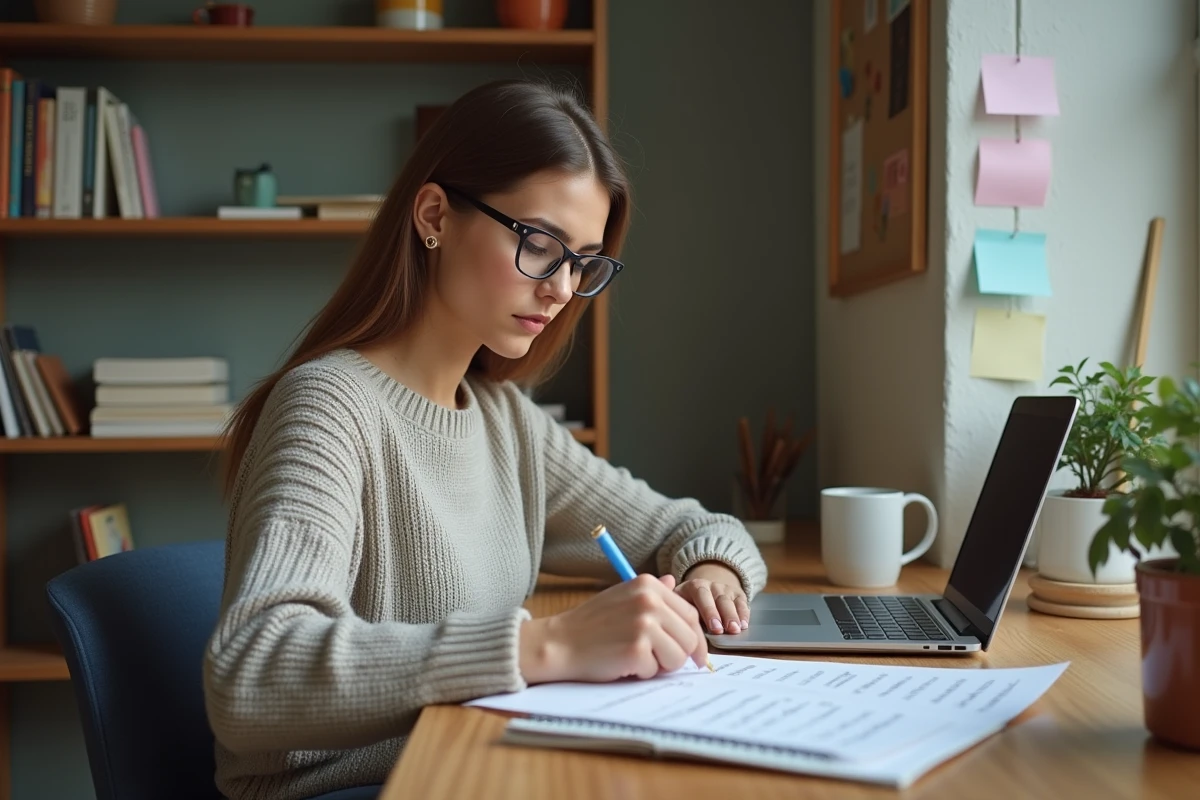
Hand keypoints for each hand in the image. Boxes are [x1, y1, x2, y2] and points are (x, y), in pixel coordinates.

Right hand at [519, 574, 708, 684]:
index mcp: (648, 584)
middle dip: (679, 655)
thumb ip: (651, 593)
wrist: (559, 642)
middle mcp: (649, 600)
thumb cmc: (591, 624)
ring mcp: (644, 624)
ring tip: (636, 658)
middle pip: (690, 637)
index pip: (690, 614)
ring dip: (660, 666)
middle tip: (658, 661)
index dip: (694, 638)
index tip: (694, 654)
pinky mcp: (637, 649)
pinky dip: (641, 673)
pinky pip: (656, 671)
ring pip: (678, 657)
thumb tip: (674, 582)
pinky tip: (622, 663)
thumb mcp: (622, 597)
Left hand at [676, 562, 749, 634]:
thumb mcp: (678, 602)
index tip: (714, 628)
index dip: (709, 612)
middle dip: (724, 615)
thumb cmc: (687, 603)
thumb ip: (676, 610)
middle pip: (719, 599)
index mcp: (693, 586)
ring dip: (735, 616)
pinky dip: (744, 614)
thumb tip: (678, 626)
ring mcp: (726, 588)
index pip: (702, 596)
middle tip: (727, 630)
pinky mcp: (738, 594)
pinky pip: (742, 603)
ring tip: (737, 630)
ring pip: (731, 601)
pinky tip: (744, 625)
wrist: (704, 589)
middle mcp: (711, 585)